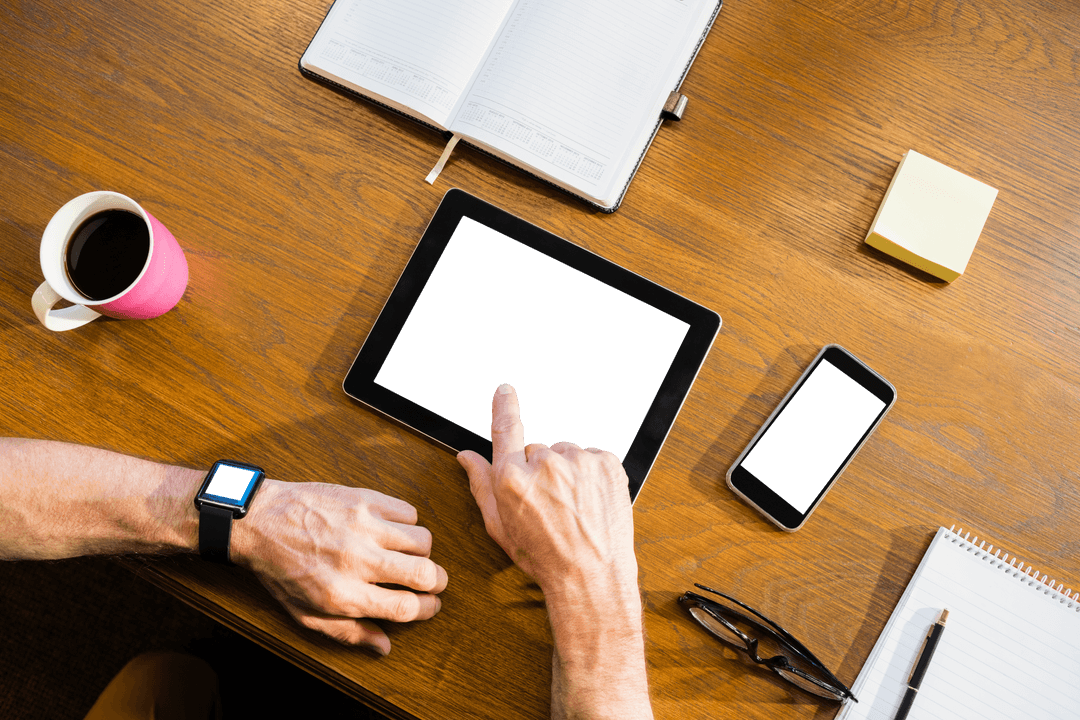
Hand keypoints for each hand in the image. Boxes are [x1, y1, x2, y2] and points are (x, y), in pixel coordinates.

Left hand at [232, 479, 447, 654]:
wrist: (259, 522)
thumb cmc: (280, 570)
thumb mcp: (305, 613)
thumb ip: (348, 632)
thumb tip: (385, 646)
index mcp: (344, 595)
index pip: (406, 607)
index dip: (427, 609)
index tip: (430, 605)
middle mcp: (357, 560)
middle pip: (424, 573)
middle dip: (437, 581)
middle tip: (433, 581)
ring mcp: (363, 526)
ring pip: (422, 540)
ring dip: (422, 551)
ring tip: (408, 554)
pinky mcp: (363, 499)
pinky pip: (408, 512)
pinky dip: (407, 523)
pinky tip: (392, 530)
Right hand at [456, 384, 637, 598]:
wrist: (592, 576)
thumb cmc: (544, 557)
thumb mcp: (500, 527)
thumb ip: (481, 485)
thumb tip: (467, 457)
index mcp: (512, 479)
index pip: (505, 430)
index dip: (504, 407)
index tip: (504, 390)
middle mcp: (545, 464)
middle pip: (537, 451)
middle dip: (540, 471)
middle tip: (550, 505)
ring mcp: (579, 461)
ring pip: (566, 454)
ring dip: (567, 473)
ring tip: (573, 508)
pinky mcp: (606, 463)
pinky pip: (591, 458)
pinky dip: (590, 475)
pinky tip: (589, 502)